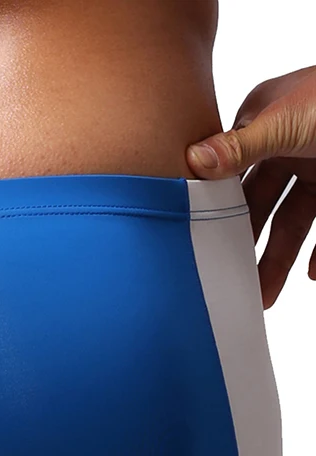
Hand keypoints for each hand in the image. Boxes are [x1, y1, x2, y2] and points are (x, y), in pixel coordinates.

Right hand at [185, 65, 315, 307]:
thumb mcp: (286, 122)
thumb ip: (239, 147)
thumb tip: (192, 161)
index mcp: (263, 122)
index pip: (229, 172)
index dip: (215, 208)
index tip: (201, 242)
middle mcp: (287, 143)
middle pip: (259, 204)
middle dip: (246, 243)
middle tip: (230, 278)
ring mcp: (315, 162)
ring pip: (291, 220)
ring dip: (278, 258)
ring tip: (264, 294)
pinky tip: (313, 272)